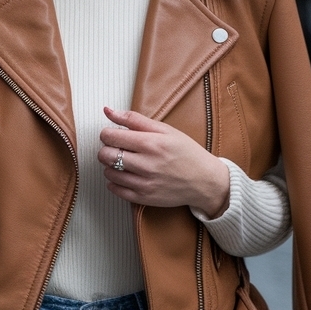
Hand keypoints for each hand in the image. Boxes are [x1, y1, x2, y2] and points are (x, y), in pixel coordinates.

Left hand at [98, 107, 229, 217]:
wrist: (205, 181)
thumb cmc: (187, 153)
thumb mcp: (165, 129)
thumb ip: (134, 119)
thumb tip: (108, 111)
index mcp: (151, 143)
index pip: (110, 136)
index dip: (108, 133)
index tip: (114, 134)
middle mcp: (146, 164)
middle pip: (105, 155)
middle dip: (107, 149)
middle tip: (118, 148)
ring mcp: (144, 183)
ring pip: (108, 173)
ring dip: (111, 166)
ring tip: (125, 162)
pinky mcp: (143, 198)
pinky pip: (115, 190)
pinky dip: (115, 182)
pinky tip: (126, 175)